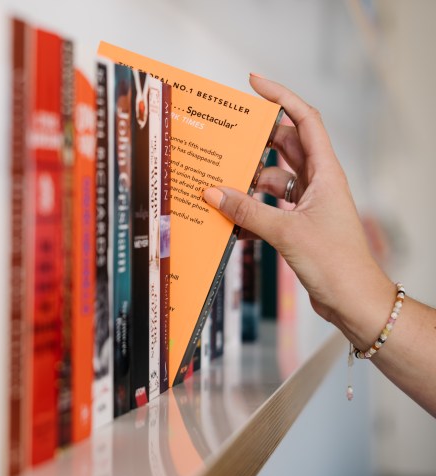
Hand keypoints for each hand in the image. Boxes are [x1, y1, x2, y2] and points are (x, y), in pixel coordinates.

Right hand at [203, 74, 392, 346]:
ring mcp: (308, 204)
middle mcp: (317, 183)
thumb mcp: (286, 232)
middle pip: (285, 146)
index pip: (304, 120)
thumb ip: (247, 211)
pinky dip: (251, 211)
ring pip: (273, 179)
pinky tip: (232, 223)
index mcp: (325, 173)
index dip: (280, 97)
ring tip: (221, 187)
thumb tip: (213, 193)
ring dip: (248, 182)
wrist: (353, 301)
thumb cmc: (336, 263)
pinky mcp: (298, 225)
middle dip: (256, 140)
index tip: (254, 83)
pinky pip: (269, 207)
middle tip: (227, 136)